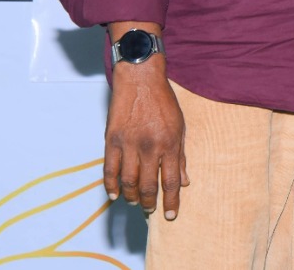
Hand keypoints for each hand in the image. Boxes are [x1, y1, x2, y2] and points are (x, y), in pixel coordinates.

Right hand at [105, 52, 187, 218]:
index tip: (170, 215)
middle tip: (151, 209)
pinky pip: (109, 169)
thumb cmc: (163, 101)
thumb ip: (181, 155)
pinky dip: (111, 185)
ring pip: (128, 181)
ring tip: (136, 202)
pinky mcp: (112, 140)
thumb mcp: (180, 126)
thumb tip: (184, 181)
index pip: (170, 181)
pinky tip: (114, 194)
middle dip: (150, 202)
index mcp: (169, 143)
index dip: (170, 201)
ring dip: (131, 196)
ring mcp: (129, 144)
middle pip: (147, 184)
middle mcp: (149, 146)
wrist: (140, 79)